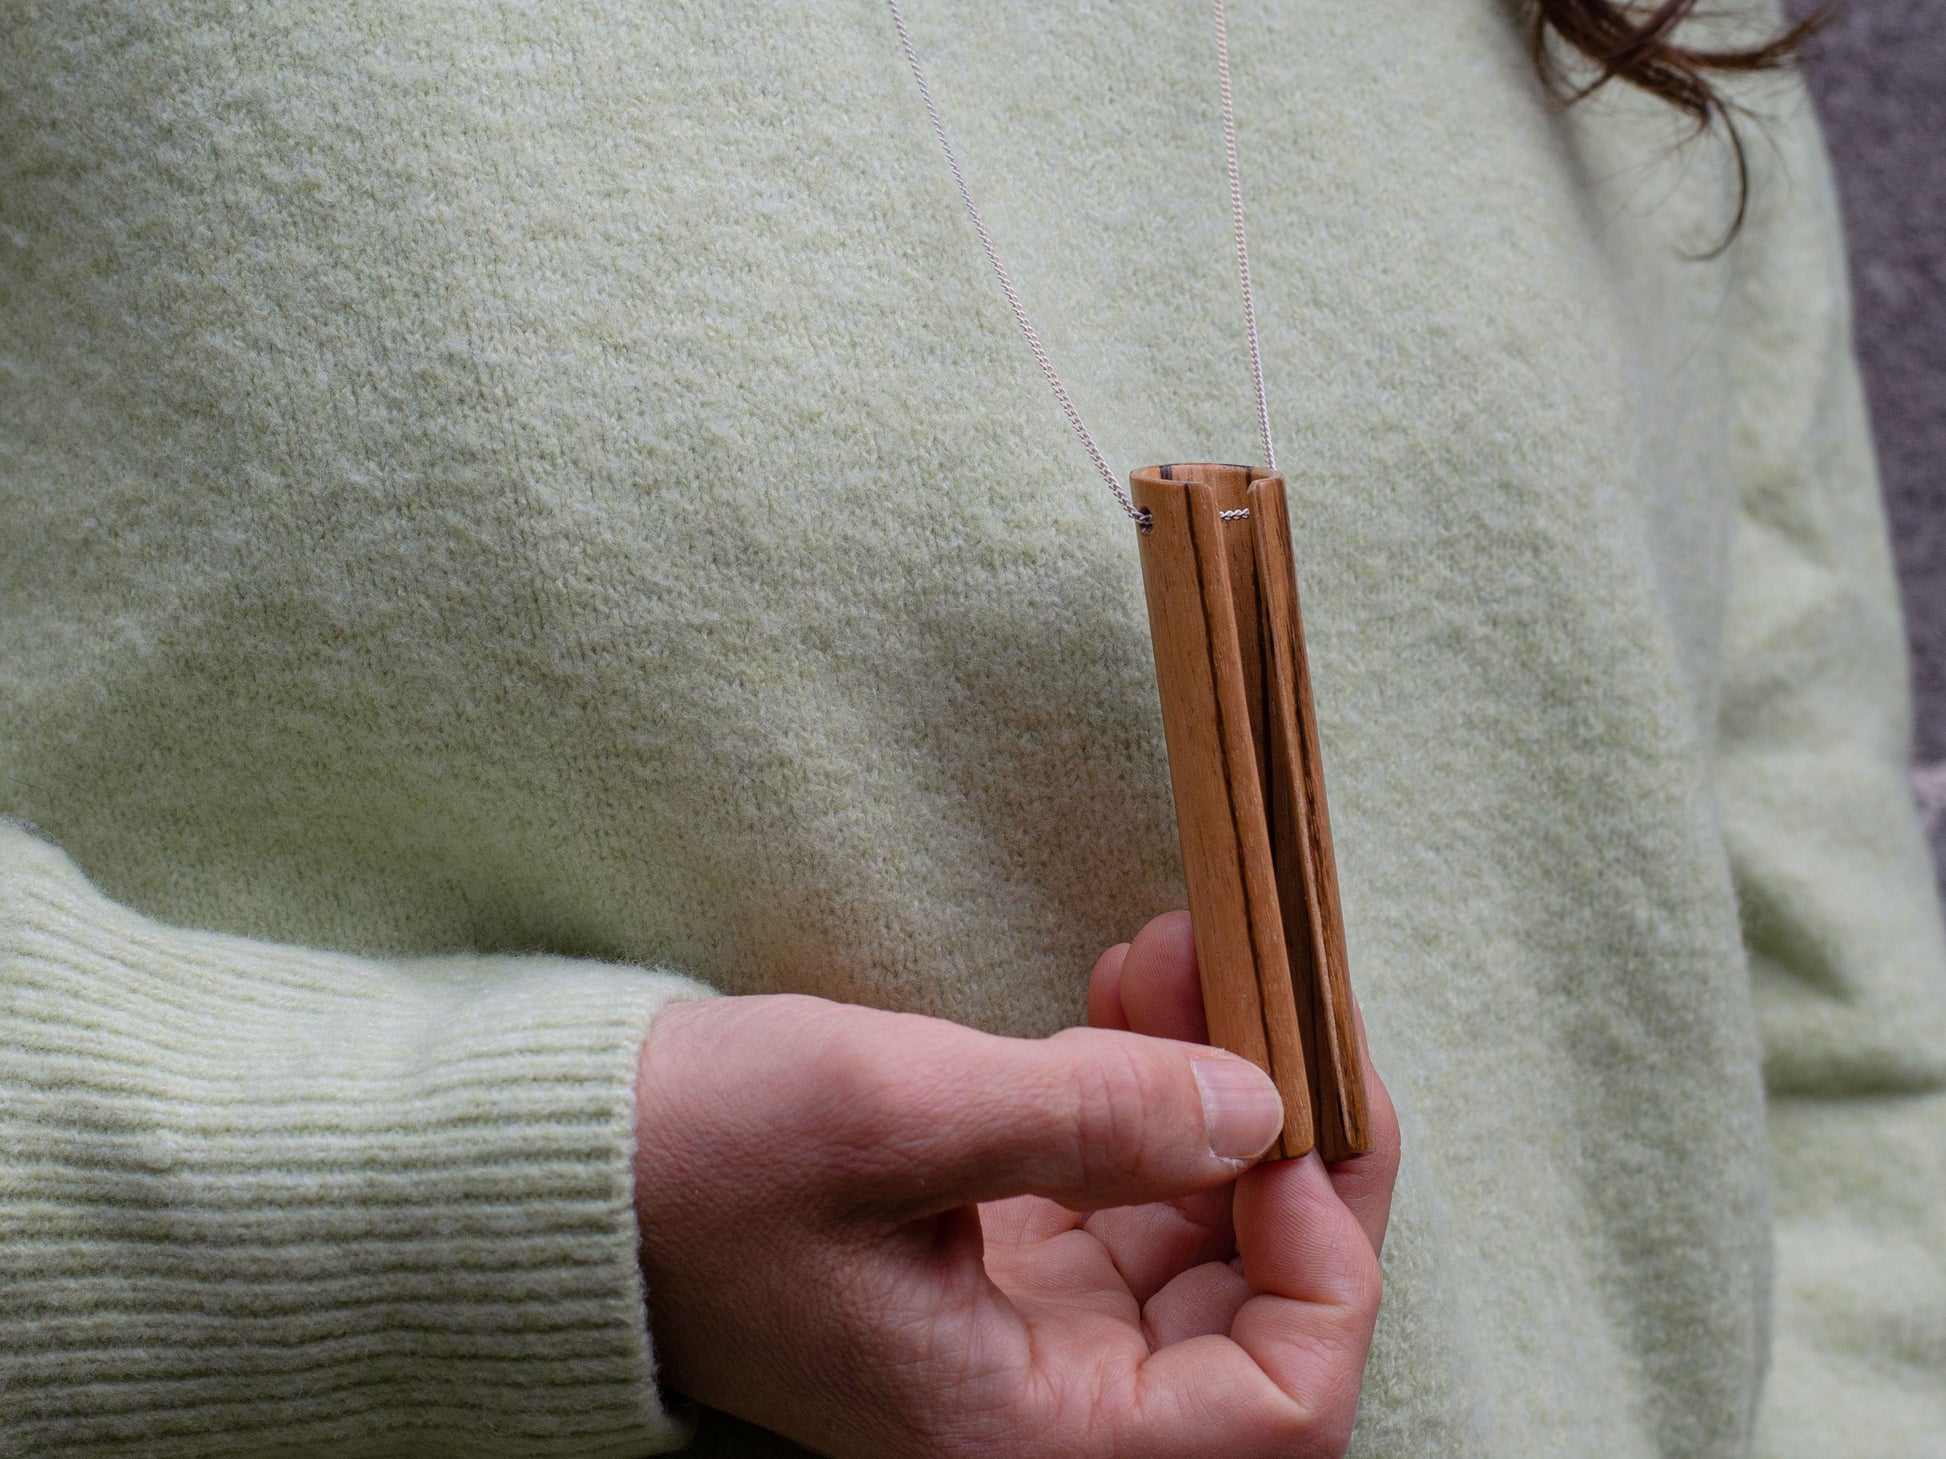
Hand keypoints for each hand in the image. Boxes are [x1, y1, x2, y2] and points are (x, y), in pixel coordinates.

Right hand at [631, 911, 1398, 1457]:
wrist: (569, 1166)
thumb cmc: (695, 1163)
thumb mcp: (891, 1116)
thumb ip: (1089, 1118)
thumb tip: (1260, 1106)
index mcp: (1022, 1443)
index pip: (1278, 1404)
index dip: (1323, 1252)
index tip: (1286, 1101)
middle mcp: (1043, 1416)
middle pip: (1259, 1312)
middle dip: (1280, 1138)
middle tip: (1266, 984)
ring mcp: (1028, 1340)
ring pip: (1203, 1239)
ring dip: (1215, 1092)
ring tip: (1181, 951)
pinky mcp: (1003, 1268)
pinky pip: (1129, 1194)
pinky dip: (1148, 1095)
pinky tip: (1133, 991)